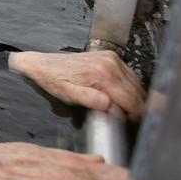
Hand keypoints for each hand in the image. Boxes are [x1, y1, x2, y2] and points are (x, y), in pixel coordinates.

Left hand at [8, 50, 144, 120]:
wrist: (43, 64)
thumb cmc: (54, 81)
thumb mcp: (68, 95)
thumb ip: (89, 99)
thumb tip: (108, 104)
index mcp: (102, 75)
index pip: (132, 100)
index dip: (135, 116)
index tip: (131, 123)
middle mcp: (110, 63)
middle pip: (138, 92)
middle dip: (137, 108)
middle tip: (129, 119)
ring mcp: (112, 58)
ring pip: (137, 83)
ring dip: (134, 98)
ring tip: (125, 109)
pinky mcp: (110, 56)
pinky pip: (129, 74)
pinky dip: (129, 87)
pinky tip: (120, 95)